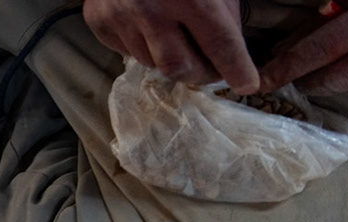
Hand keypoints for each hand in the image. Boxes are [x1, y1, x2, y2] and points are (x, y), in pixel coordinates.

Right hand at [86, 0, 262, 91]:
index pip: (220, 44)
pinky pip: (126, 50)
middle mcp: (153, 10)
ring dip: (170, 58)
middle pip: (179, 67)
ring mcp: (121, 17)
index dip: (237, 68)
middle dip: (200, 74)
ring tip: (178, 41)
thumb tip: (229, 52)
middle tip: (211, 69)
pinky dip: (142, 46)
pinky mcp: (100, 21)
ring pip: (151, 61)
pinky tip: (149, 29)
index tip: (247, 84)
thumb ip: (223, 11)